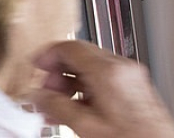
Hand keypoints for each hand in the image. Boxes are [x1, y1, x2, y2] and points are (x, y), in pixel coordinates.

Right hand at [28, 40, 173, 137]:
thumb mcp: (86, 126)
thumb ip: (56, 107)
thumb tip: (39, 96)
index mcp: (110, 72)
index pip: (70, 47)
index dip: (48, 55)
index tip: (37, 66)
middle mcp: (124, 69)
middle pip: (81, 56)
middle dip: (58, 73)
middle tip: (46, 90)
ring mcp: (132, 79)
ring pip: (92, 69)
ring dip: (71, 83)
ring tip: (58, 105)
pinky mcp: (136, 90)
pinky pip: (105, 81)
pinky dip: (87, 90)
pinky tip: (76, 109)